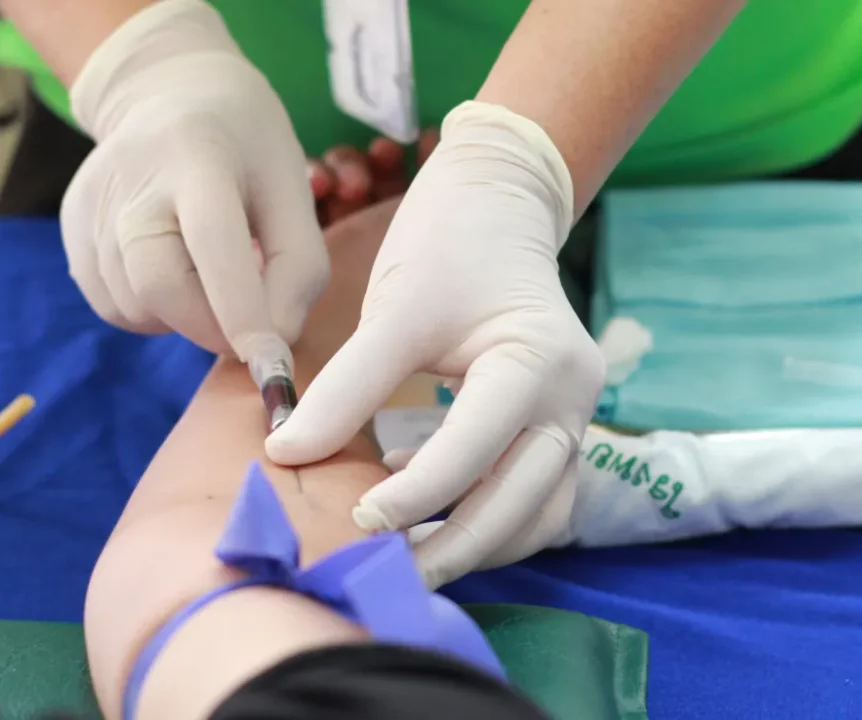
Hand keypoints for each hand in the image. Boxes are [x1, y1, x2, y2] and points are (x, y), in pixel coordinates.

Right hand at [61, 0, 327, 358]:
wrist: (169, 92)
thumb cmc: (246, 147)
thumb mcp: (292, 188)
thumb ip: (298, 267)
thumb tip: (275, 341)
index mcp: (197, 155)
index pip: (213, 242)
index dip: (242, 310)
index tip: (271, 362)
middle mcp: (132, 177)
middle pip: (157, 285)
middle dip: (209, 326)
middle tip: (245, 328)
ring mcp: (92, 204)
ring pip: (134, 305)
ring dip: (182, 317)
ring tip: (207, 274)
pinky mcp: (71, 228)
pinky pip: (113, 305)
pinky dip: (151, 311)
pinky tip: (173, 270)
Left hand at [268, 102, 606, 587]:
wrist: (499, 201)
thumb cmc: (448, 243)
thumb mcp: (396, 309)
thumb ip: (346, 386)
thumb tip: (286, 453)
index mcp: (540, 363)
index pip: (475, 450)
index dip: (414, 495)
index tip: (354, 518)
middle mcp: (573, 400)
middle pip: (522, 504)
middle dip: (454, 547)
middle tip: (384, 572)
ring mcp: (575, 417)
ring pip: (537, 514)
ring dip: (478, 545)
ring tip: (407, 561)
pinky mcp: (557, 427)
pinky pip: (534, 497)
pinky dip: (489, 520)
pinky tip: (430, 515)